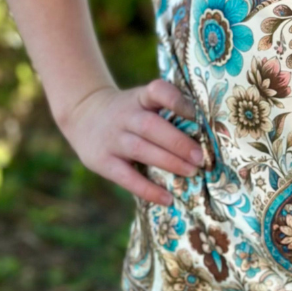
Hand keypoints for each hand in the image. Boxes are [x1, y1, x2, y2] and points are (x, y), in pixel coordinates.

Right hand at [58, 78, 204, 206]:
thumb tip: (208, 134)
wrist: (83, 113)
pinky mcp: (102, 161)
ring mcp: (112, 138)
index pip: (157, 91)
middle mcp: (125, 116)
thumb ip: (167, 110)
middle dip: (178, 142)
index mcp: (140, 97)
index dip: (176, 100)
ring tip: (192, 172)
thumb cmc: (129, 111)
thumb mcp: (142, 100)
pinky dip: (147, 189)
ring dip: (168, 162)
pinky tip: (167, 198)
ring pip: (141, 150)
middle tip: (201, 157)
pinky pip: (126, 177)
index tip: (196, 113)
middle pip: (151, 126)